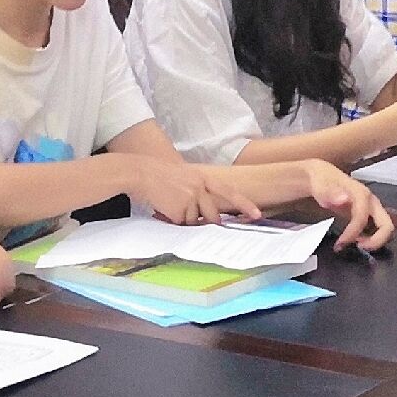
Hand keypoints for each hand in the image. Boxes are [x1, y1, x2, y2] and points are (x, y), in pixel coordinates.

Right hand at [123, 157, 263, 225]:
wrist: (140, 172)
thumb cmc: (158, 174)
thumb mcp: (184, 176)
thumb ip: (197, 191)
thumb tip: (204, 214)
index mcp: (203, 177)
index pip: (229, 192)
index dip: (244, 204)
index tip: (257, 215)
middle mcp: (200, 187)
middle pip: (213, 215)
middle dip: (204, 221)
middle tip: (188, 215)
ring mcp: (191, 199)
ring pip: (194, 221)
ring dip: (183, 219)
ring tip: (168, 204)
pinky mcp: (180, 210)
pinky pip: (181, 224)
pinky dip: (172, 221)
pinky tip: (163, 209)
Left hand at [292, 162, 392, 251]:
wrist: (323, 177)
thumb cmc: (323, 182)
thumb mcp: (322, 186)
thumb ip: (332, 193)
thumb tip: (343, 199)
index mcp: (361, 194)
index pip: (363, 217)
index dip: (353, 232)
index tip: (340, 243)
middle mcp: (371, 201)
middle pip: (386, 225)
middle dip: (376, 240)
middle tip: (358, 247)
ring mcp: (372, 208)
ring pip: (384, 229)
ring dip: (374, 241)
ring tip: (354, 244)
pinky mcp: (369, 214)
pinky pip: (377, 229)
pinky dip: (369, 238)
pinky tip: (354, 239)